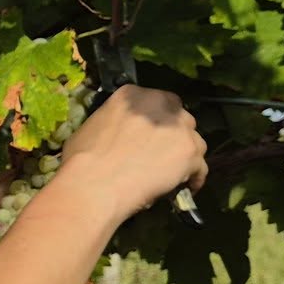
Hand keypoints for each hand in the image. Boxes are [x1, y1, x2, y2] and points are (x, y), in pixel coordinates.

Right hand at [55, 85, 207, 221]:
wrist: (95, 185)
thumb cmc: (81, 161)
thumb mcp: (91, 128)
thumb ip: (113, 123)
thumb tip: (115, 137)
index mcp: (133, 94)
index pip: (158, 101)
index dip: (158, 121)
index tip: (152, 137)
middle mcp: (160, 104)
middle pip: (180, 118)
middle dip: (174, 135)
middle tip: (162, 155)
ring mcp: (179, 128)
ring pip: (195, 141)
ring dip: (186, 156)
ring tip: (174, 175)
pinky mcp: (190, 152)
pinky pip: (201, 167)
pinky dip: (194, 179)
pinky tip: (185, 189)